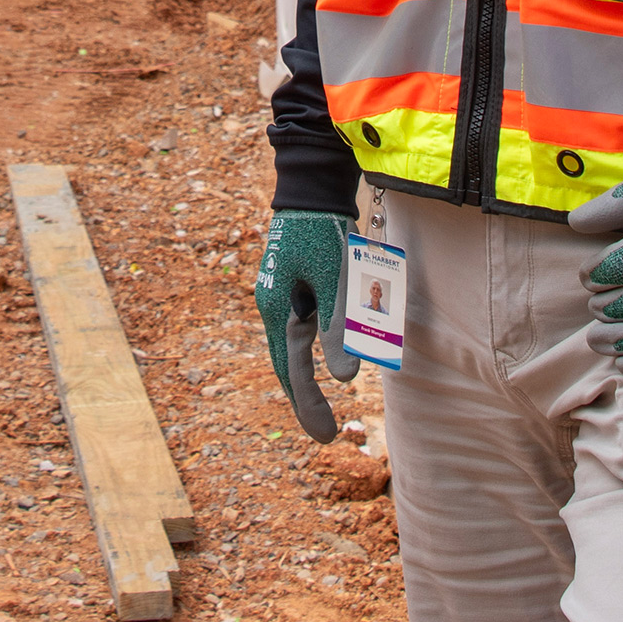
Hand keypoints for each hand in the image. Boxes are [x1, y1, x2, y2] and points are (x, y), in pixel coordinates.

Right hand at [253, 211, 358, 441]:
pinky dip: (314, 350)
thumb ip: (340, 328)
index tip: (323, 436)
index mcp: (278, 308)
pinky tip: (324, 360)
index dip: (307, 403)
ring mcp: (284, 294)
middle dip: (305, 398)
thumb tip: (347, 380)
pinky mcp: (297, 282)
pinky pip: (305, 327)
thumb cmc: (324, 231)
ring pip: (296, 347)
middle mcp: (275, 305)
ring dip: (308, 377)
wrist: (312, 185)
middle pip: (289, 363)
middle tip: (325, 434)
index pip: (291, 369)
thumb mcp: (335, 280)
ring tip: (322, 406)